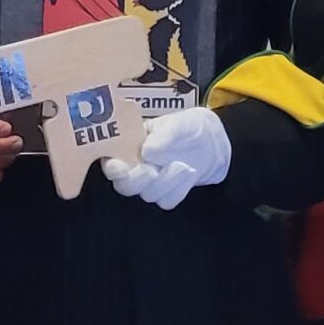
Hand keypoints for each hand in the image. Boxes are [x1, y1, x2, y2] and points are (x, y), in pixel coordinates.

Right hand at [101, 108, 233, 209]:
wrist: (212, 142)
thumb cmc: (188, 128)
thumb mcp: (178, 123)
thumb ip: (163, 135)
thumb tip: (147, 151)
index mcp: (130, 147)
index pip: (111, 163)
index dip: (111, 168)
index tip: (119, 166)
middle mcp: (136, 168)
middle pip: (125, 186)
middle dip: (138, 180)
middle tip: (152, 170)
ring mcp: (151, 184)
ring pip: (148, 194)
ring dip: (166, 181)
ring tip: (183, 165)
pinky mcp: (167, 194)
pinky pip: (167, 201)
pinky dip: (179, 188)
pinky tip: (190, 174)